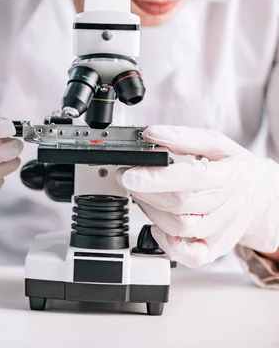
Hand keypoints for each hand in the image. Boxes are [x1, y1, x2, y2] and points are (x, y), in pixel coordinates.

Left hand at [115, 125, 278, 267]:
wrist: (262, 195)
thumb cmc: (235, 167)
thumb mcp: (216, 144)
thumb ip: (183, 138)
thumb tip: (152, 134)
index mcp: (227, 175)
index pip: (190, 179)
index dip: (155, 178)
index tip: (129, 174)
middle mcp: (226, 205)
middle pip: (179, 204)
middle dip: (145, 191)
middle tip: (129, 178)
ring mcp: (221, 229)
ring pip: (180, 228)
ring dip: (151, 212)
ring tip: (142, 196)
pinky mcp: (215, 247)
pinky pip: (191, 257)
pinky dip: (169, 246)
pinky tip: (157, 228)